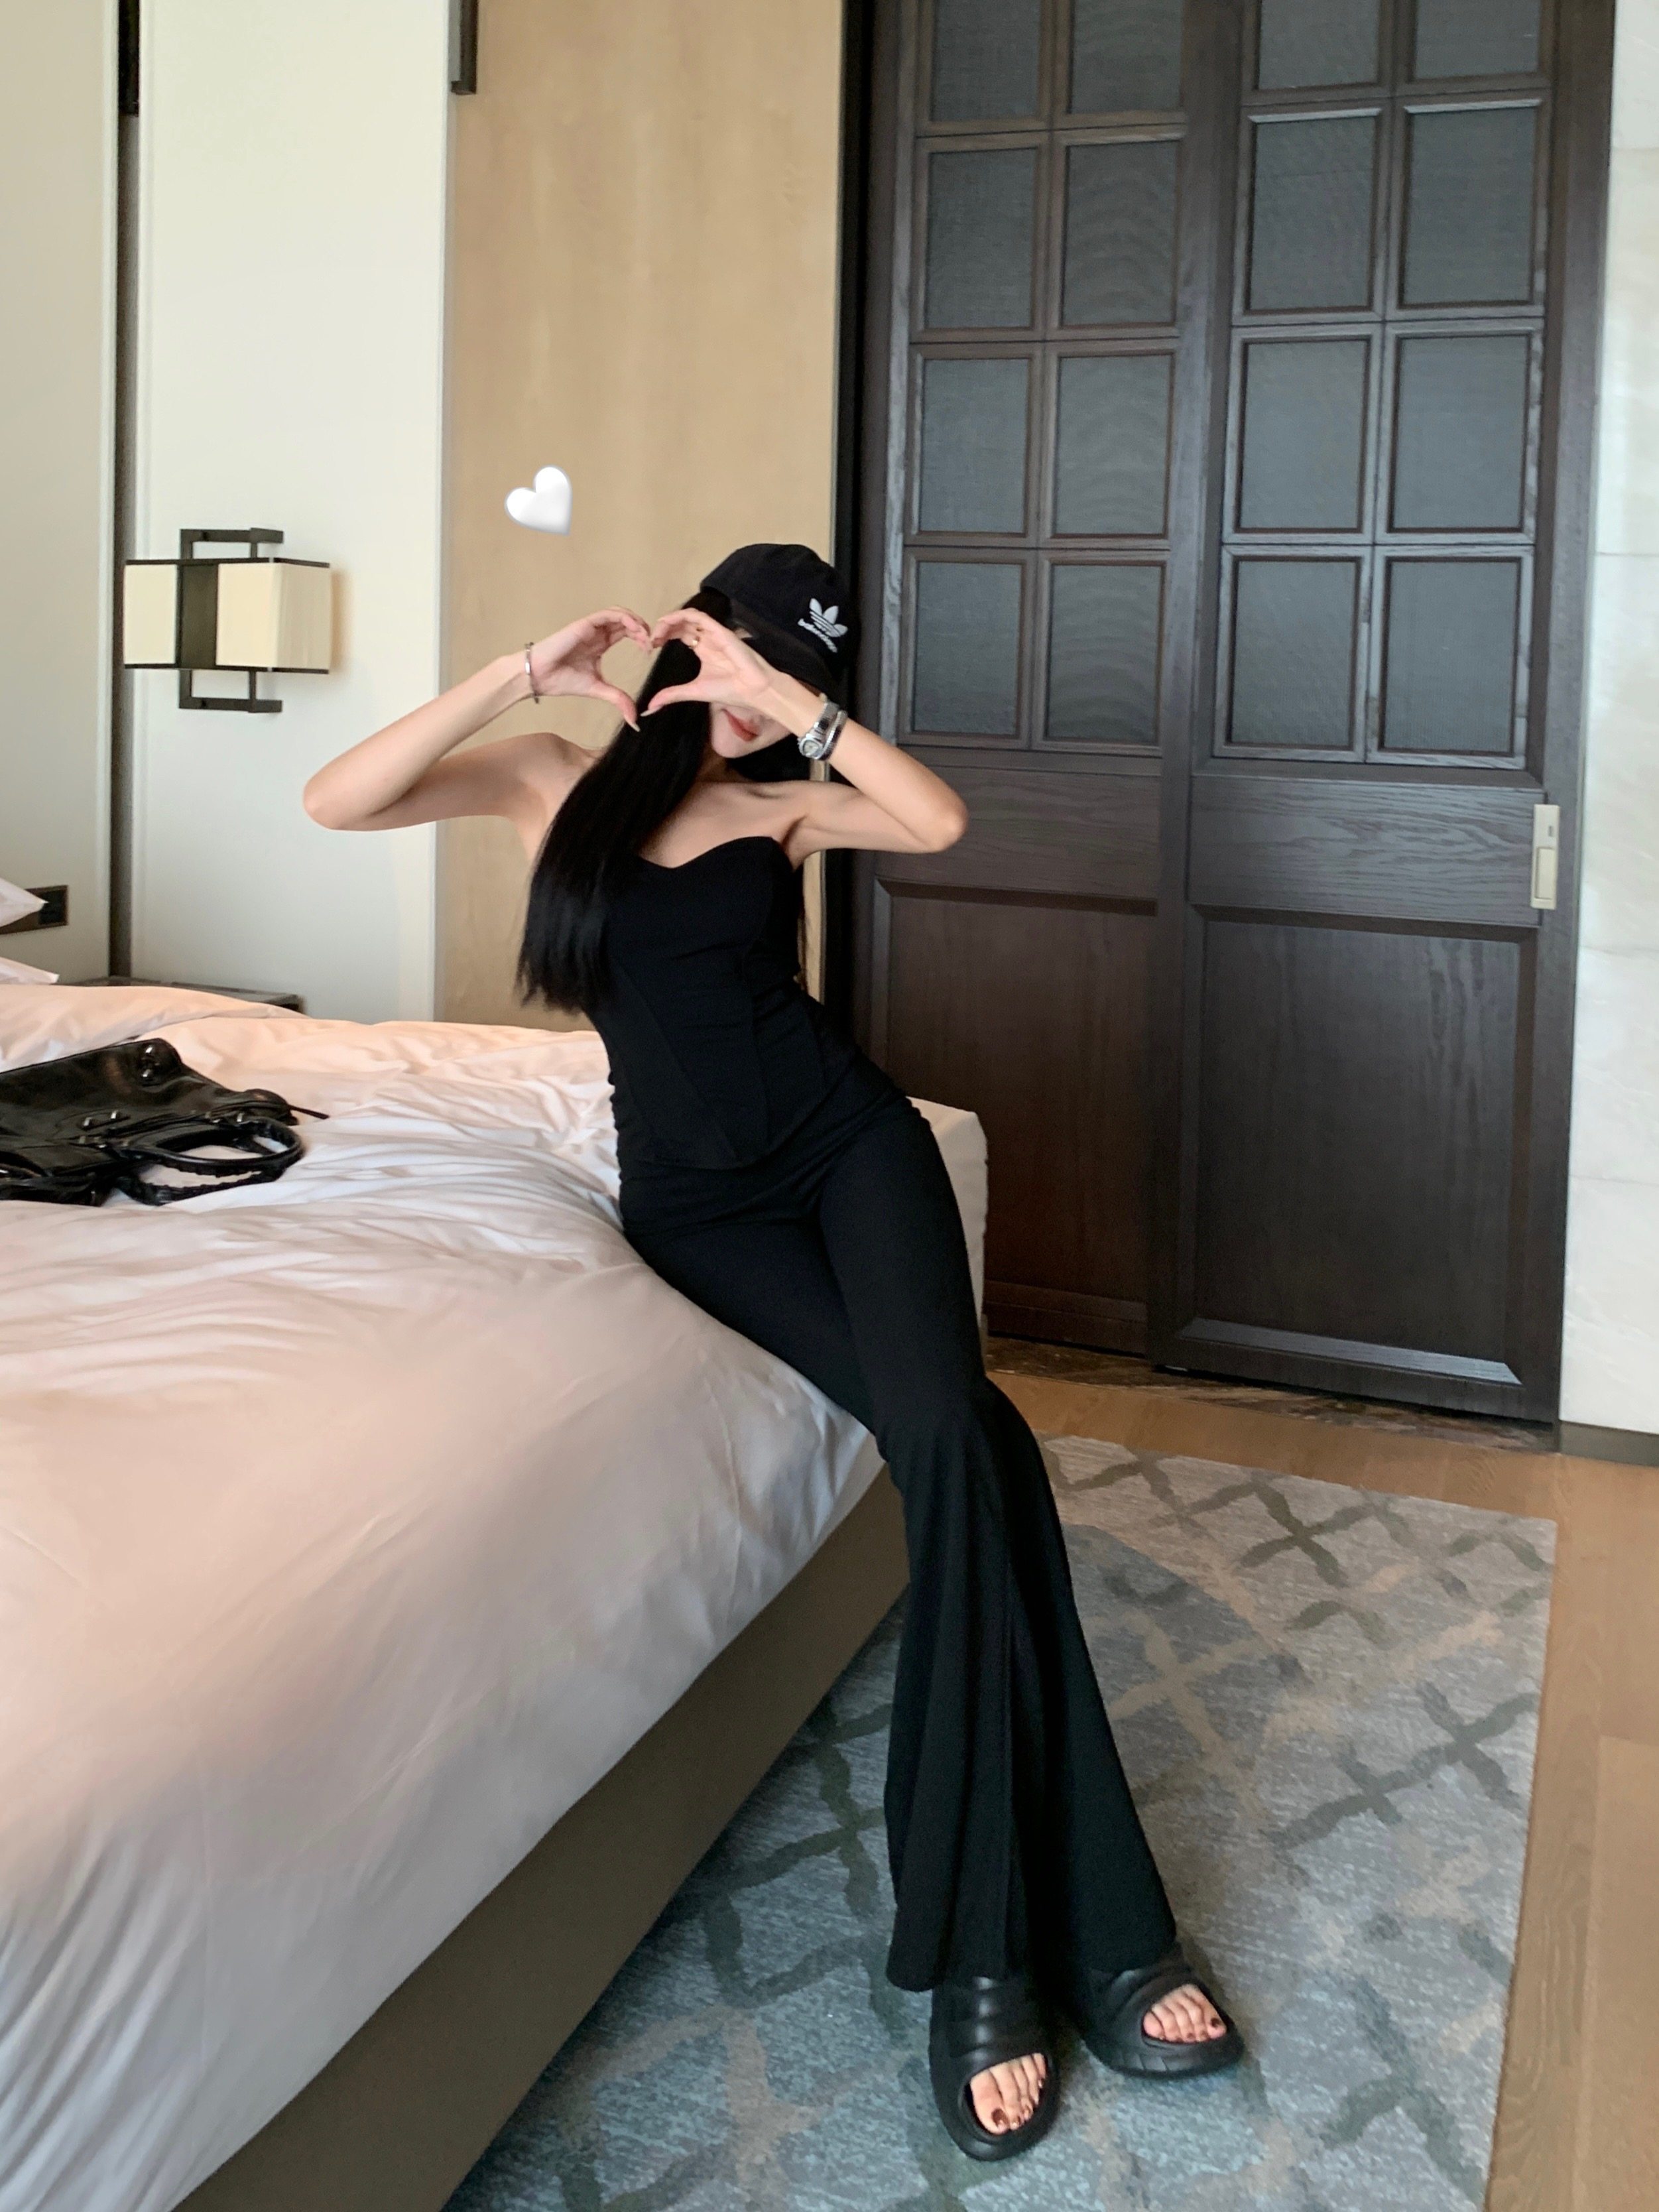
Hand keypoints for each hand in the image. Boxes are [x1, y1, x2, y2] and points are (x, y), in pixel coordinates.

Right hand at [527, 607, 650, 726]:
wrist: (540, 677)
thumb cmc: (562, 680)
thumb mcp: (598, 689)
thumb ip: (617, 699)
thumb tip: (634, 720)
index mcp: (600, 644)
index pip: (626, 633)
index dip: (641, 638)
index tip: (650, 651)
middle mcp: (597, 634)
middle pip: (626, 622)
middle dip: (642, 629)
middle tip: (652, 643)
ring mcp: (591, 628)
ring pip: (619, 614)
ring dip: (635, 622)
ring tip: (645, 636)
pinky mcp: (584, 624)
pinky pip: (608, 614)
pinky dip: (624, 618)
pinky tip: (634, 629)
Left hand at [643, 607, 787, 721]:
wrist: (753, 691)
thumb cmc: (731, 690)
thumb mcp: (693, 691)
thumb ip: (672, 695)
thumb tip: (650, 706)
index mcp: (703, 650)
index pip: (680, 634)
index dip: (664, 636)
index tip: (652, 646)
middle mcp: (708, 639)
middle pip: (682, 624)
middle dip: (664, 628)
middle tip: (651, 639)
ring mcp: (714, 633)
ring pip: (688, 616)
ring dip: (670, 620)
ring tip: (657, 631)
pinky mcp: (720, 631)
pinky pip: (699, 617)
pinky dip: (682, 616)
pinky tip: (670, 622)